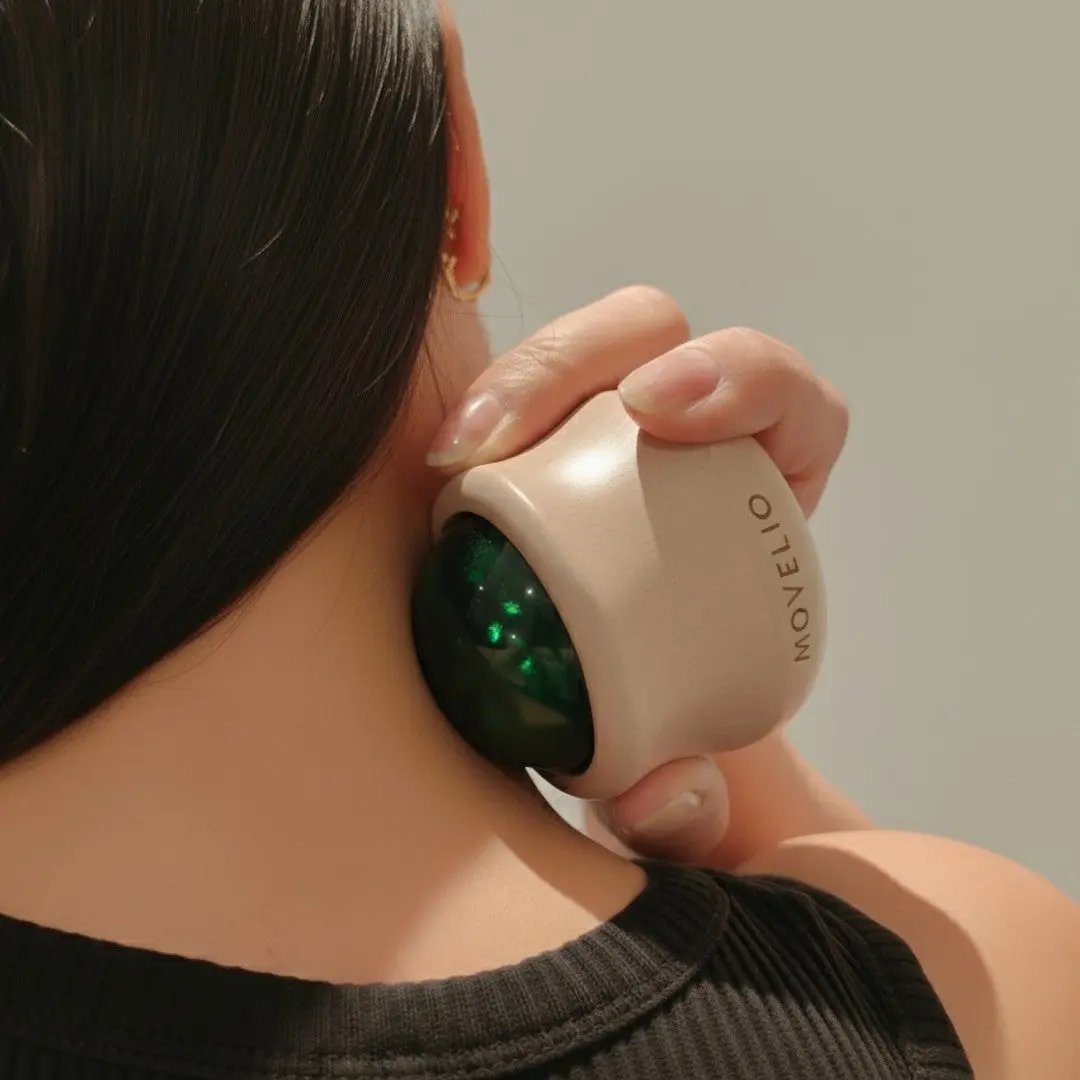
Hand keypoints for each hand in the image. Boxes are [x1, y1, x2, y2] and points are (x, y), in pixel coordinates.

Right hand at [427, 287, 851, 864]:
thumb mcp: (682, 781)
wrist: (612, 721)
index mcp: (761, 490)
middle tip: (502, 438)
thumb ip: (685, 811)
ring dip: (512, 375)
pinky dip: (468, 403)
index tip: (658, 412)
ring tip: (450, 455)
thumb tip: (663, 792)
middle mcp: (685, 439)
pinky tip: (425, 463)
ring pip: (573, 347)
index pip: (785, 397)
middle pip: (655, 336)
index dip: (740, 373)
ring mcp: (601, 426)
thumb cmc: (665, 735)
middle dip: (582, 357)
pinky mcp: (533, 435)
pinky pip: (507, 387)